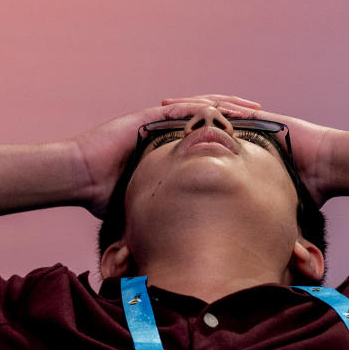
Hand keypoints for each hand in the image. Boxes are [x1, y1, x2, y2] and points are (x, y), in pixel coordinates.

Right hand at [72, 95, 262, 216]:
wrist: (80, 179)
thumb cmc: (105, 196)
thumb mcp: (146, 204)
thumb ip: (166, 213)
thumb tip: (187, 243)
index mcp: (171, 146)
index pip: (210, 137)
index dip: (235, 137)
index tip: (259, 142)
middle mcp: (167, 129)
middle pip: (213, 118)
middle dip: (240, 117)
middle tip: (268, 119)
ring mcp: (157, 120)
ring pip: (202, 108)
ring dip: (228, 106)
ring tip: (254, 108)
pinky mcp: (148, 117)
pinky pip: (180, 108)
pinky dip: (202, 107)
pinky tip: (221, 107)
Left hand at [159, 97, 338, 205]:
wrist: (325, 168)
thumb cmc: (304, 190)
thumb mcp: (265, 206)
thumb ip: (248, 221)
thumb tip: (237, 254)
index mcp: (235, 154)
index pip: (199, 146)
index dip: (178, 146)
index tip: (153, 149)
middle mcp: (239, 136)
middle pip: (199, 125)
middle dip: (174, 123)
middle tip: (148, 121)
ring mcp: (248, 124)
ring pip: (209, 112)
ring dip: (186, 108)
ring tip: (163, 106)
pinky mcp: (258, 117)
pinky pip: (229, 108)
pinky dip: (210, 105)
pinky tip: (192, 104)